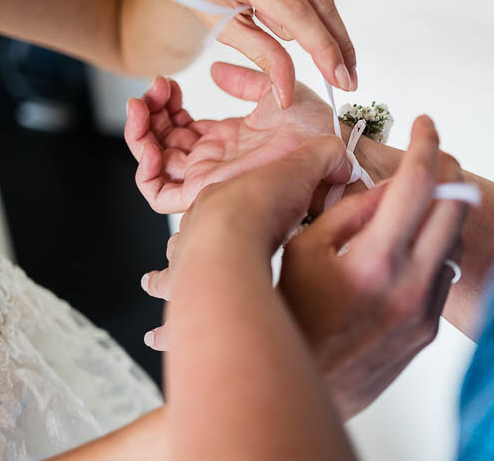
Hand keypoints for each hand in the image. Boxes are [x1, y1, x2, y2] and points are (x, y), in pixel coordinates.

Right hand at [126, 63, 333, 215]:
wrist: (325, 149)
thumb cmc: (314, 127)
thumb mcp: (277, 90)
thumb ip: (246, 81)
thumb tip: (215, 70)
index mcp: (227, 139)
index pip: (181, 125)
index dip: (167, 104)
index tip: (166, 82)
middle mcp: (212, 159)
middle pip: (162, 142)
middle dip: (148, 114)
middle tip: (152, 88)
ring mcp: (207, 177)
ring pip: (155, 164)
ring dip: (139, 135)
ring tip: (142, 104)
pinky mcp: (205, 193)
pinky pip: (160, 193)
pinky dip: (145, 170)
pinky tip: (151, 143)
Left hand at [145, 0, 353, 106]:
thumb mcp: (221, 28)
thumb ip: (261, 55)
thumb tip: (287, 91)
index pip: (295, 12)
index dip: (323, 47)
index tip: (339, 77)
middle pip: (319, 1)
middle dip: (339, 43)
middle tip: (349, 76)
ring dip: (319, 27)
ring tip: (301, 42)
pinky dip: (303, 7)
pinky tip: (281, 13)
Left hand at [145, 132, 356, 347]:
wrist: (232, 240)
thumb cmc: (262, 207)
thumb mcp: (303, 170)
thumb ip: (324, 158)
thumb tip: (341, 158)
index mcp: (220, 198)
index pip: (230, 196)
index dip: (242, 200)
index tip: (250, 208)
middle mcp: (196, 229)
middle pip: (196, 231)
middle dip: (195, 237)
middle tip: (201, 246)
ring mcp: (187, 261)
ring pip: (171, 269)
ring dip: (163, 279)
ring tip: (152, 285)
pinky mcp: (185, 294)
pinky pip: (171, 314)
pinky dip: (165, 328)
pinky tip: (156, 336)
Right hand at [278, 116, 468, 417]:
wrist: (295, 389)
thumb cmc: (288, 316)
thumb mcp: (304, 250)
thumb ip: (351, 210)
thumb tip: (390, 185)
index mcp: (376, 260)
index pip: (420, 182)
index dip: (427, 143)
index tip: (425, 124)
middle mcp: (411, 286)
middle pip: (456, 205)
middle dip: (447, 169)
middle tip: (431, 154)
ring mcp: (424, 311)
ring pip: (454, 240)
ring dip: (442, 210)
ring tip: (415, 200)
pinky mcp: (427, 330)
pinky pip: (444, 274)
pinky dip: (433, 249)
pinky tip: (407, 246)